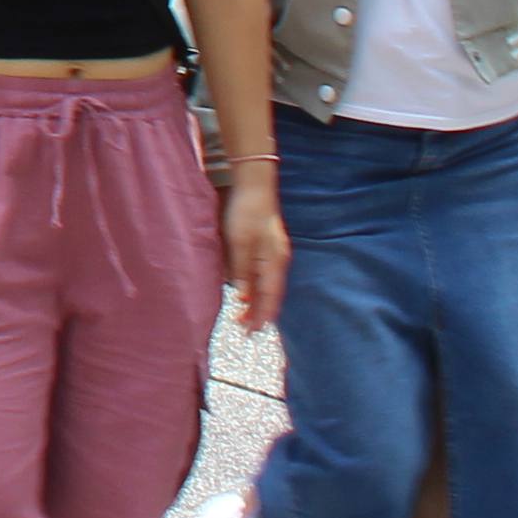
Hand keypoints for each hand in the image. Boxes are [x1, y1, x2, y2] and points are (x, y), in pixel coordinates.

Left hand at [221, 172, 289, 333]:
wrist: (254, 185)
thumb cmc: (246, 212)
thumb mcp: (240, 240)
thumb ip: (241, 268)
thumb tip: (242, 296)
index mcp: (274, 262)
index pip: (269, 297)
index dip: (261, 315)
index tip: (251, 331)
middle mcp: (277, 261)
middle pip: (270, 294)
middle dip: (259, 313)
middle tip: (244, 330)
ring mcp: (272, 254)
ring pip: (265, 285)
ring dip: (255, 301)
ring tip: (242, 316)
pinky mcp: (265, 247)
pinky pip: (261, 274)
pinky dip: (254, 287)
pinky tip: (244, 292)